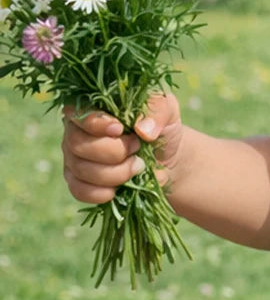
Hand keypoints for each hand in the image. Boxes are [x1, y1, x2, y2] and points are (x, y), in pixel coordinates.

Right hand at [61, 90, 183, 204]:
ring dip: (114, 173)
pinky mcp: (77, 181)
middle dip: (113, 152)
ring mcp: (73, 157)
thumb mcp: (166, 109)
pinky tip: (118, 189)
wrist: (165, 156)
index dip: (96, 123)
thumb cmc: (158, 125)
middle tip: (137, 150)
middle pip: (78, 145)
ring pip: (81, 169)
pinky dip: (101, 193)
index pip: (79, 113)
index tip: (120, 129)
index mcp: (91, 106)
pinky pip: (79, 191)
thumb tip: (143, 130)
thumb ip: (157, 110)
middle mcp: (75, 131)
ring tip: (137, 167)